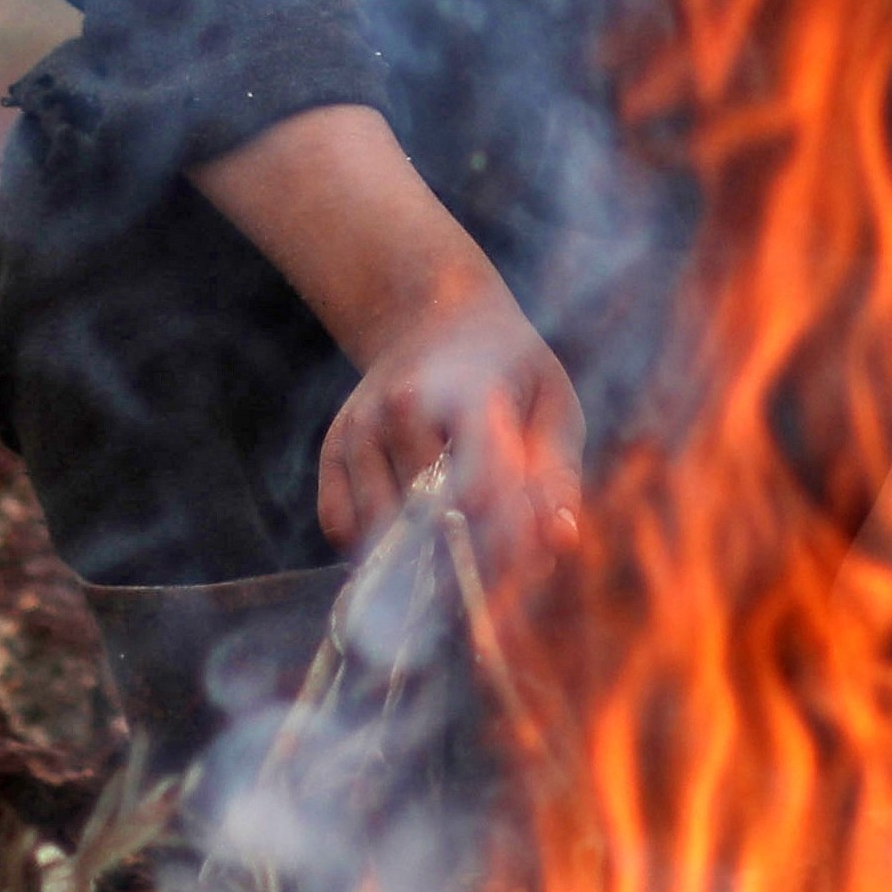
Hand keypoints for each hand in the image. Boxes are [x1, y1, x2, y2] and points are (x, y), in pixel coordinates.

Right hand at [318, 283, 584, 556]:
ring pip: (381, 534)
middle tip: (501, 574)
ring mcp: (359, 429)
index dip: (506, 543)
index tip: (531, 565)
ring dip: (422, 562)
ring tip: (460, 550)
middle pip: (427, 522)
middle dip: (469, 561)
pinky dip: (373, 549)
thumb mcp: (553, 406)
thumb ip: (556, 477)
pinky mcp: (332, 449)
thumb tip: (560, 544)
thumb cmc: (509, 370)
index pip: (479, 492)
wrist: (434, 317)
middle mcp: (400, 410)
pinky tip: (409, 536)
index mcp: (466, 394)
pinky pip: (339, 525)